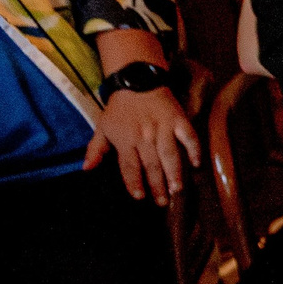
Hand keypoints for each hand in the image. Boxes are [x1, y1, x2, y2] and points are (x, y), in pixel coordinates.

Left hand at [84, 87, 200, 204]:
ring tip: (177, 189)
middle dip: (156, 185)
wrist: (136, 80)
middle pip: (151, 164)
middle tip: (162, 202)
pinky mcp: (178, 119)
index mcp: (125, 139)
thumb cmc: (119, 108)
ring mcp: (162, 127)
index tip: (139, 196)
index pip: (129, 165)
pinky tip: (196, 164)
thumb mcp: (102, 127)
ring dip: (174, 172)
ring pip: (169, 154)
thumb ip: (95, 149)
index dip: (133, 182)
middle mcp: (144, 136)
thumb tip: (86, 168)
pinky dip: (193, 150)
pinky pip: (188, 137)